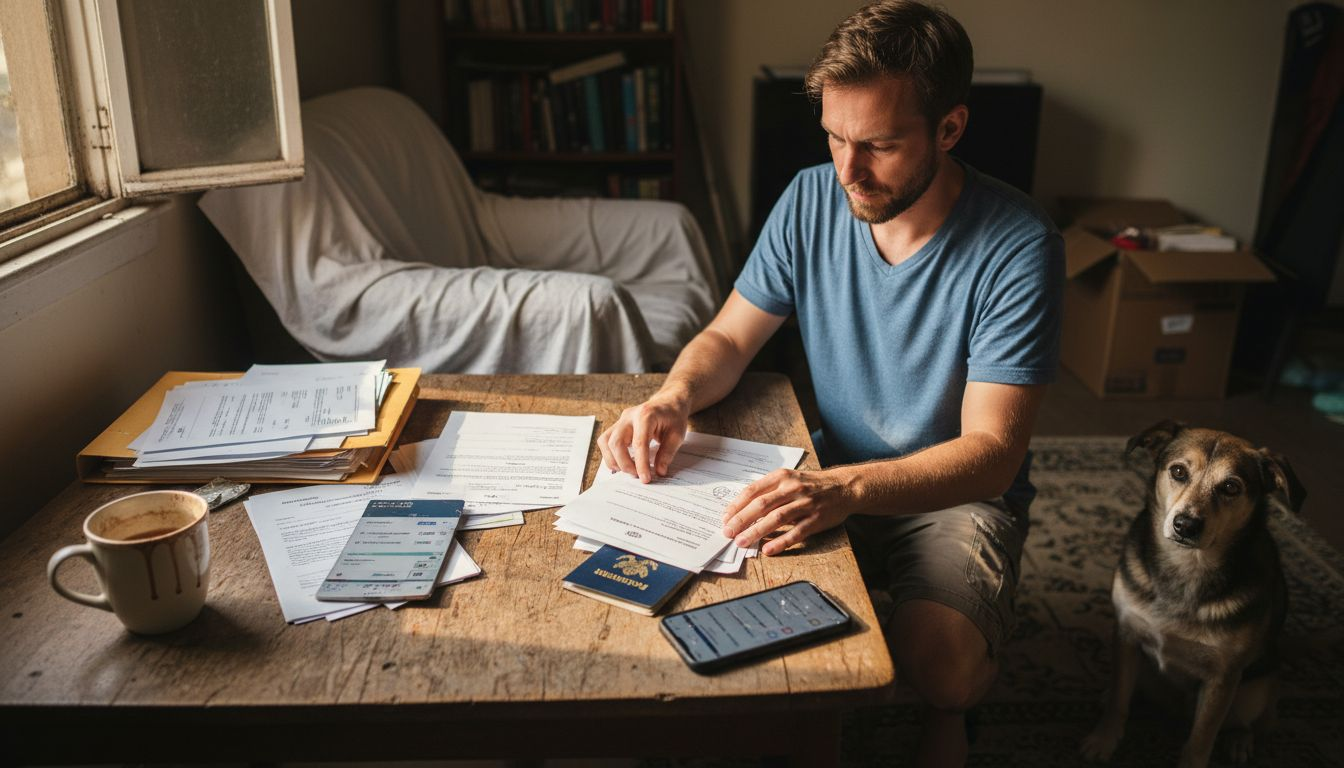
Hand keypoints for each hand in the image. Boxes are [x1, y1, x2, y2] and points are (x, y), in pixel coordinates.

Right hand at [597, 392, 689, 482]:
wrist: (667, 403)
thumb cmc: (673, 417)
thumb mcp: (677, 434)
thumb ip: (667, 453)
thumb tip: (659, 471)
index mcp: (646, 415)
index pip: (639, 443)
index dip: (641, 464)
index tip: (645, 479)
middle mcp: (629, 416)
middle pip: (616, 442)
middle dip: (624, 464)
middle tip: (637, 476)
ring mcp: (620, 420)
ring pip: (605, 442)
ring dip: (613, 460)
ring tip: (629, 470)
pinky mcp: (617, 425)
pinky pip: (605, 441)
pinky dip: (611, 455)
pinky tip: (623, 462)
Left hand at [720, 467, 859, 555]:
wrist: (844, 487)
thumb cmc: (811, 485)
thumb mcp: (789, 479)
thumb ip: (768, 490)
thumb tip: (742, 508)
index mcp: (782, 477)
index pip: (753, 491)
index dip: (737, 505)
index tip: (725, 518)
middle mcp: (792, 488)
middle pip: (761, 504)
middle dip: (741, 520)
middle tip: (727, 532)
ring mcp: (805, 504)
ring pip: (776, 518)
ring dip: (756, 531)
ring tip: (742, 542)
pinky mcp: (816, 519)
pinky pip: (796, 532)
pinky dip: (780, 542)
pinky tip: (768, 550)